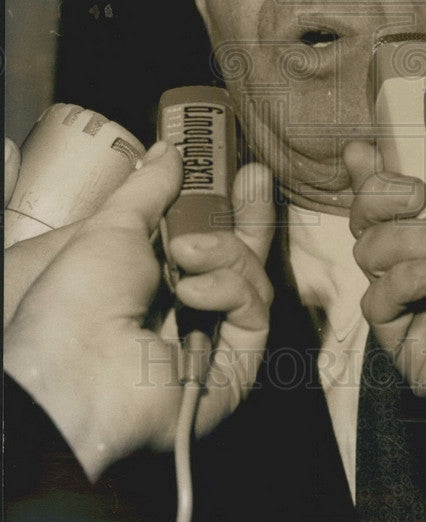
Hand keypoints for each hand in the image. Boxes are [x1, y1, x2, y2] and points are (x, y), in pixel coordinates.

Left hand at [4, 140, 274, 479]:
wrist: (74, 370)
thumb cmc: (76, 299)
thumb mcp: (112, 225)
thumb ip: (149, 187)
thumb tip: (169, 150)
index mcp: (153, 283)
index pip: (207, 239)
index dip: (224, 206)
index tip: (235, 170)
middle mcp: (185, 314)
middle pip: (239, 260)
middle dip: (249, 217)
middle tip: (256, 177)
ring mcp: (211, 343)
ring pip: (251, 280)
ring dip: (225, 252)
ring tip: (184, 252)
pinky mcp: (233, 371)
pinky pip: (253, 315)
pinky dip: (230, 290)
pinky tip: (191, 290)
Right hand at [344, 83, 425, 430]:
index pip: (395, 192)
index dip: (373, 171)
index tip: (362, 149)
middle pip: (368, 219)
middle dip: (384, 199)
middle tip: (417, 196)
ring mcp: (418, 301)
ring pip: (369, 253)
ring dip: (410, 243)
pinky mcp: (407, 342)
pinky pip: (376, 301)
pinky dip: (407, 284)